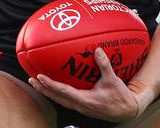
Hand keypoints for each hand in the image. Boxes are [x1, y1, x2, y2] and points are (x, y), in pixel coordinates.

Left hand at [28, 48, 149, 121]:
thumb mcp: (113, 80)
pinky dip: (56, 92)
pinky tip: (54, 86)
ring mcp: (80, 107)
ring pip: (59, 99)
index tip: (39, 77)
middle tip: (31, 79)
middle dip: (43, 88)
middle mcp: (79, 105)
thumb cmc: (120, 97)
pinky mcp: (82, 106)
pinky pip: (65, 99)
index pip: (63, 92)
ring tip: (37, 82)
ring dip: (47, 91)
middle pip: (56, 97)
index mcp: (85, 100)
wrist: (127, 110)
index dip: (50, 84)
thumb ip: (104, 65)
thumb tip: (97, 50)